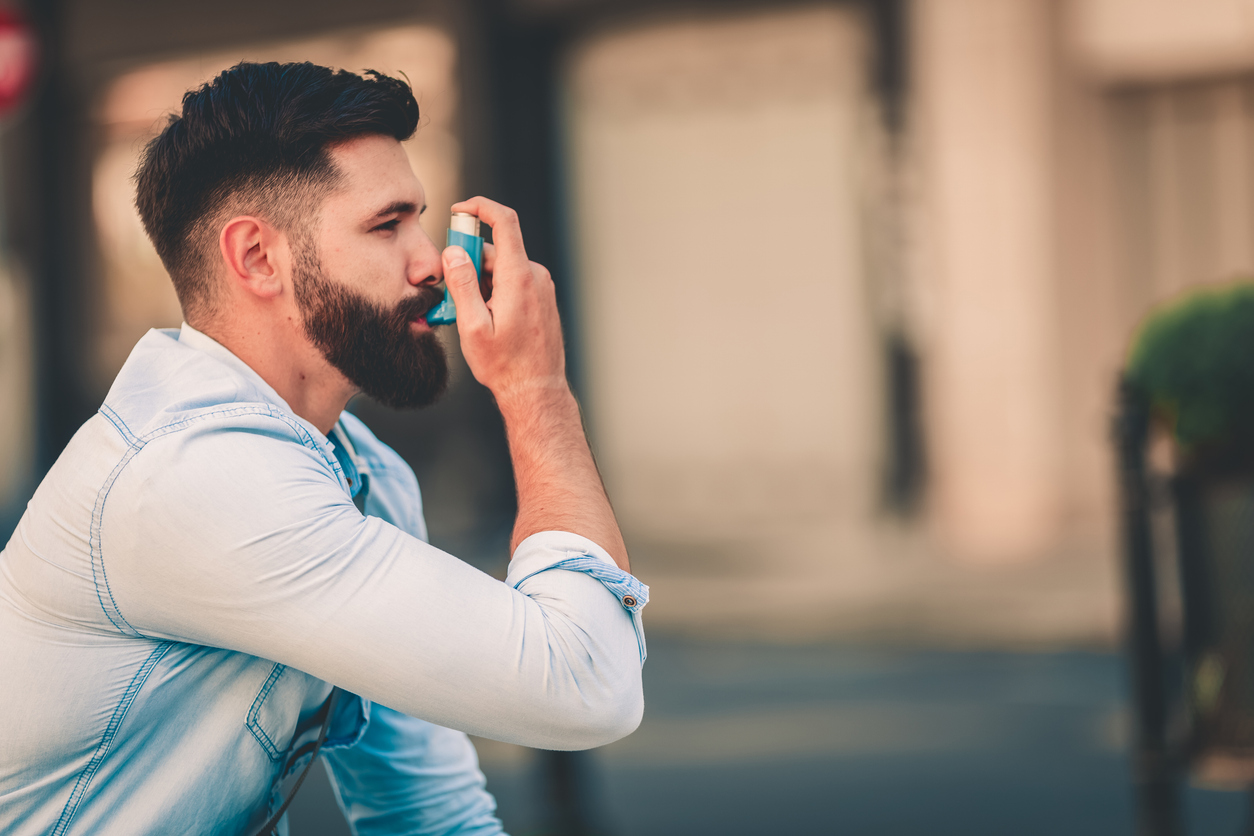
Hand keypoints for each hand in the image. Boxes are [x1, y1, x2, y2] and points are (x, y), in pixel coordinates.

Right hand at [442, 197, 566, 406]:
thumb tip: (453, 252)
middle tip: (454, 294)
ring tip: (473, 318)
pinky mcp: (543, 298)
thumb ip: (462, 285)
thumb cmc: (504, 365)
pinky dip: (496, 291)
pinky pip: (514, 281)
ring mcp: (542, 288)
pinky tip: (488, 319)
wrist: (536, 390)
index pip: (504, 222)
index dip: (480, 207)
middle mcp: (535, 277)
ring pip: (503, 268)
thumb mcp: (472, 327)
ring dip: (482, 282)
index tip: (459, 210)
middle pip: (496, 251)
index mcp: (519, 278)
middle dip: (470, 263)